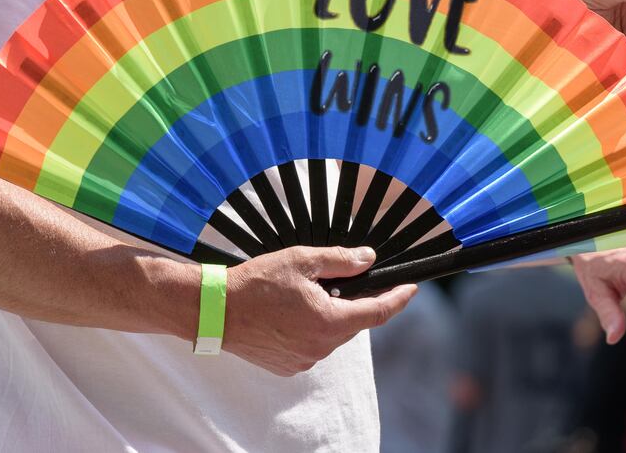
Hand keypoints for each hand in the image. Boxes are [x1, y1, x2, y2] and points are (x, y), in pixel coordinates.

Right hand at [221, 246, 415, 375]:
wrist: (215, 310)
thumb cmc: (255, 283)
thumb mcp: (301, 260)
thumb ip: (340, 260)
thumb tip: (367, 259)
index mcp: (329, 322)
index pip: (377, 313)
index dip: (398, 300)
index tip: (411, 289)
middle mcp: (320, 347)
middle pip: (352, 322)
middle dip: (352, 301)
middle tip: (338, 278)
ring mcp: (303, 360)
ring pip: (331, 334)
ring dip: (328, 314)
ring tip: (302, 293)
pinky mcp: (287, 366)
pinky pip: (311, 346)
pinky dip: (309, 328)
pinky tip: (289, 312)